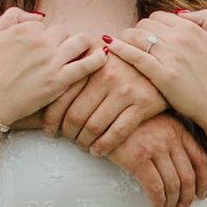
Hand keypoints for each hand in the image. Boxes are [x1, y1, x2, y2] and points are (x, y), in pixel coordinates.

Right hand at [0, 8, 104, 127]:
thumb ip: (13, 15)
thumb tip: (40, 17)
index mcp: (26, 29)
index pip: (47, 26)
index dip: (46, 37)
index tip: (43, 49)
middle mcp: (41, 41)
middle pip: (64, 32)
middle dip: (64, 41)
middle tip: (62, 53)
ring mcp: (52, 61)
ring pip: (80, 42)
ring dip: (83, 45)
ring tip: (85, 51)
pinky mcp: (59, 80)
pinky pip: (86, 65)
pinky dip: (98, 59)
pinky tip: (102, 57)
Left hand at [42, 51, 168, 157]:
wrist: (160, 61)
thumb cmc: (122, 62)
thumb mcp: (98, 56)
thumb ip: (77, 67)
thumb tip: (47, 88)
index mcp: (91, 64)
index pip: (62, 96)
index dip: (52, 119)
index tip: (49, 131)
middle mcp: (106, 76)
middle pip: (76, 115)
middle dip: (68, 134)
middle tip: (67, 140)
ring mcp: (125, 90)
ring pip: (94, 126)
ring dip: (84, 143)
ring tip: (82, 146)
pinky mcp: (142, 104)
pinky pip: (117, 132)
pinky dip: (104, 146)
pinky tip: (98, 150)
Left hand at [107, 9, 206, 131]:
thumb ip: (206, 17)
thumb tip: (179, 13)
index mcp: (191, 28)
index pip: (159, 16)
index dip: (152, 25)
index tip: (148, 35)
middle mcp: (179, 38)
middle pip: (145, 24)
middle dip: (139, 31)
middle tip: (135, 43)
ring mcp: (170, 57)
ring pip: (137, 36)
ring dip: (126, 38)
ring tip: (121, 44)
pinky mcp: (161, 75)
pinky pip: (135, 55)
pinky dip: (120, 48)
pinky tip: (110, 45)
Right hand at [109, 112, 206, 206]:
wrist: (102, 116)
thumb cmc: (128, 121)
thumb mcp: (155, 121)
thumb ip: (171, 136)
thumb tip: (184, 166)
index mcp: (177, 128)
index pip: (200, 158)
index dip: (203, 181)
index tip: (201, 194)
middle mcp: (170, 138)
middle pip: (188, 176)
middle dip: (187, 197)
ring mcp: (154, 148)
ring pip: (173, 185)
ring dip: (172, 202)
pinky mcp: (137, 159)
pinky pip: (155, 188)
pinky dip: (158, 202)